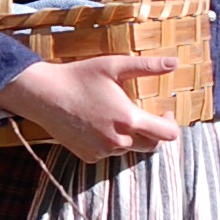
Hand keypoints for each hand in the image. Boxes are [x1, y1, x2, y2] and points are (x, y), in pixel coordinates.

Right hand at [0, 52, 178, 162]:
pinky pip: (108, 152)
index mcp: (128, 120)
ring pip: (128, 148)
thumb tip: (175, 63)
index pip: (168, 134)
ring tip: (115, 115)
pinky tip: (98, 124)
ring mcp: (102, 151)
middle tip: (143, 114)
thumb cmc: (79, 77)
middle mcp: (118, 141)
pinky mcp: (88, 156)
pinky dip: (109, 142)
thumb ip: (147, 67)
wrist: (44, 95)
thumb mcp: (114, 66)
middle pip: (151, 146)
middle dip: (152, 131)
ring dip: (129, 136)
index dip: (171, 123)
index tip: (163, 111)